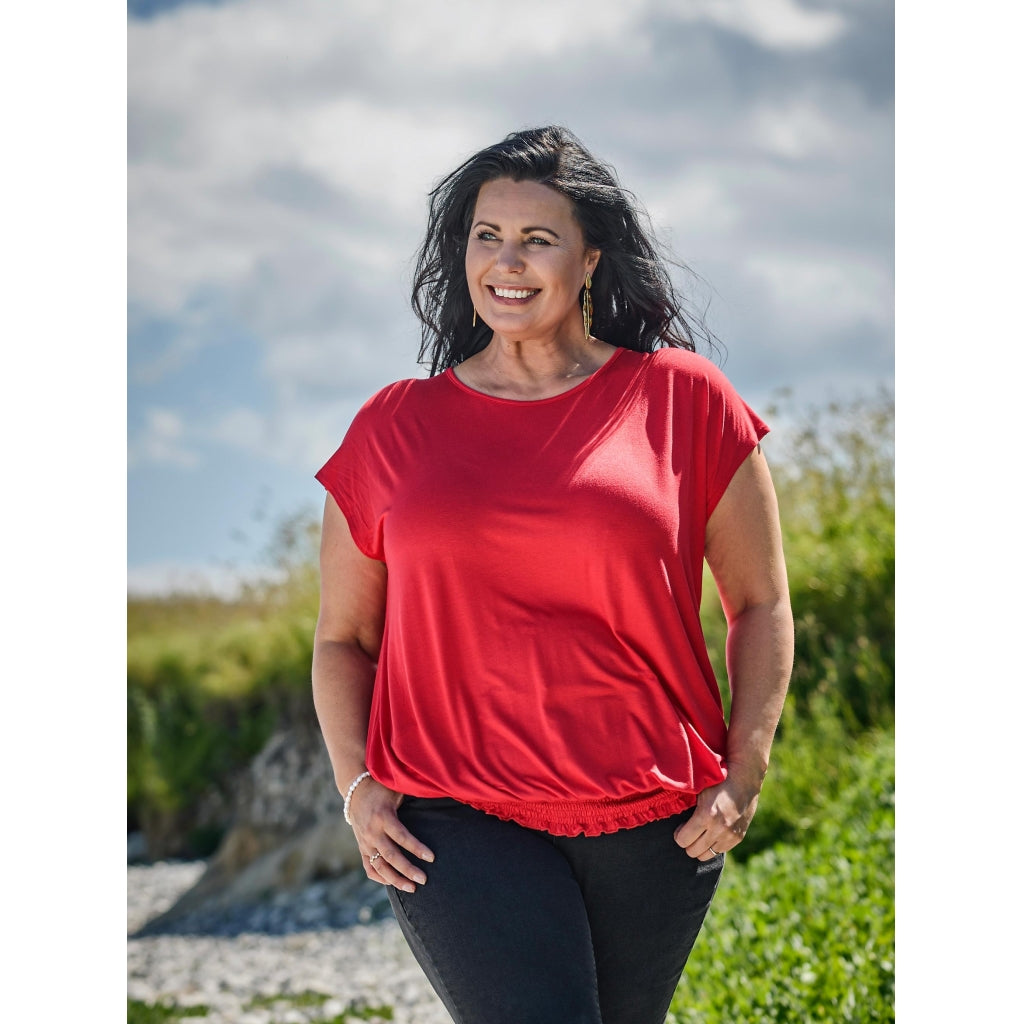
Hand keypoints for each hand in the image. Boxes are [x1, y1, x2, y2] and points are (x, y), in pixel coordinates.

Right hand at [347, 777, 434, 891]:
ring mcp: (365, 842)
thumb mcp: (395, 790)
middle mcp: (372, 832)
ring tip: (412, 888)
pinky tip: (393, 883)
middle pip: (391, 857)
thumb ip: (411, 797)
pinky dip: (380, 878)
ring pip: (380, 867)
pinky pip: (369, 867)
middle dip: (408, 870)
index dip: (417, 848)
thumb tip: (435, 795)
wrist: (355, 791)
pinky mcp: (361, 847)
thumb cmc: (381, 788)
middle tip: (424, 880)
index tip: (431, 857)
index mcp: (383, 817)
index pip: (402, 837)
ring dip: (396, 880)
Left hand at [673, 767, 762, 860]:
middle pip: (693, 851)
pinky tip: (712, 834)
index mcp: (706, 815)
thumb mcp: (699, 789)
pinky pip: (719, 851)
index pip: (683, 840)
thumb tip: (671, 817)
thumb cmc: (717, 780)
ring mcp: (730, 835)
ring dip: (700, 847)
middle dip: (688, 843)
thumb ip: (688, 806)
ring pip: (706, 855)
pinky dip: (713, 845)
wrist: (745, 779)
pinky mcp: (738, 838)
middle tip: (688, 832)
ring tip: (700, 834)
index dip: (678, 835)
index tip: (679, 829)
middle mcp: (718, 828)